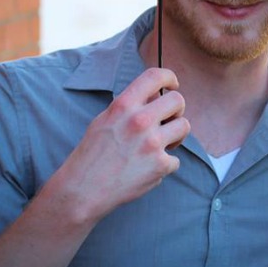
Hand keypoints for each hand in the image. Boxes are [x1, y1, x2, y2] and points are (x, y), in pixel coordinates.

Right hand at [54, 68, 189, 222]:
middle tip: (167, 121)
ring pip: (184, 126)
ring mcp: (152, 143)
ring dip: (176, 135)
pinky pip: (176, 159)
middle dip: (176, 110)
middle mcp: (140, 121)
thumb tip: (155, 96)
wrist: (83, 190)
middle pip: (178, 100)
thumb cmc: (92, 155)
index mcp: (123, 106)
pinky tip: (147, 169)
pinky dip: (165, 165)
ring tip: (161, 144)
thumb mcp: (105, 120)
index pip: (155, 76)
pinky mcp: (161, 165)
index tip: (173, 85)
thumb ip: (130, 107)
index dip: (169, 77)